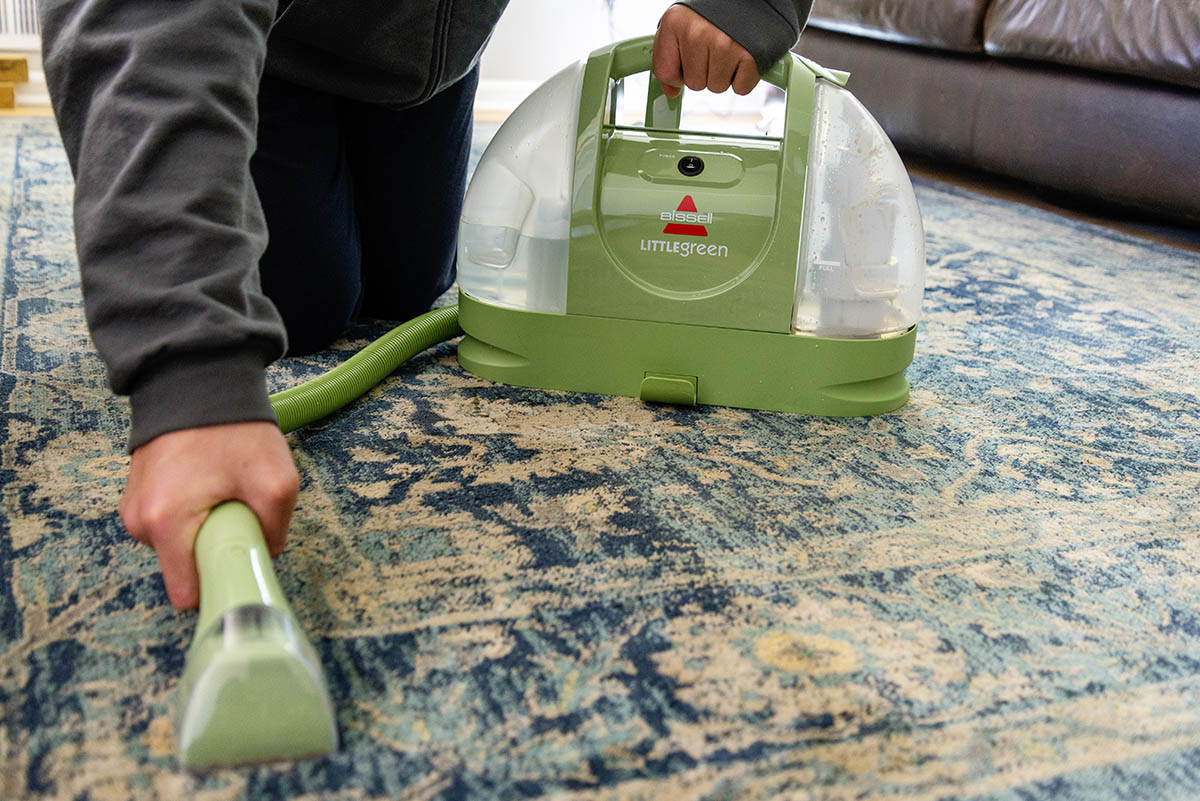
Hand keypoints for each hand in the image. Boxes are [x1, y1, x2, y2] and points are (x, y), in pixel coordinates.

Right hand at [120, 421, 298, 609]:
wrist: (198, 379)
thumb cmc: (234, 428)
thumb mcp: (276, 481)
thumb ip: (275, 531)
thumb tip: (264, 557)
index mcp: (166, 524)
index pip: (188, 594)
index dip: (220, 587)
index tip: (243, 570)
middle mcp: (140, 522)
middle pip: (186, 568)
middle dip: (217, 551)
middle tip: (240, 513)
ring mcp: (134, 508)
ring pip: (180, 546)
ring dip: (206, 529)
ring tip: (224, 490)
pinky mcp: (139, 495)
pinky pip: (171, 524)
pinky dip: (193, 514)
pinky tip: (208, 484)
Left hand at [653, 5, 760, 98]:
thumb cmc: (713, 13)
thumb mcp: (681, 24)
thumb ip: (667, 57)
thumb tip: (671, 91)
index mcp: (675, 23)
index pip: (667, 74)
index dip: (678, 74)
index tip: (688, 59)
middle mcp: (698, 32)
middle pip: (694, 84)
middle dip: (704, 72)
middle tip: (714, 49)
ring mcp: (725, 44)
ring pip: (717, 87)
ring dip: (724, 75)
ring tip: (729, 50)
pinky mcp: (751, 55)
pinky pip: (741, 88)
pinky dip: (744, 78)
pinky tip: (742, 56)